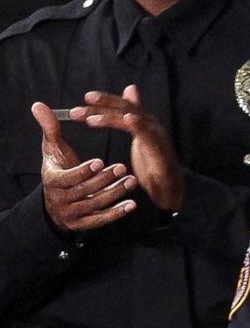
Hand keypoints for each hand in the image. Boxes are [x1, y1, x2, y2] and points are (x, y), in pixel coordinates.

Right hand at [31, 102, 136, 232]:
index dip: (83, 171)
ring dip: (114, 193)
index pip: (67, 178)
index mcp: (53, 181)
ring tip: (131, 181)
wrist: (56, 199)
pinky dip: (116, 213)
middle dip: (104, 179)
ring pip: (95, 204)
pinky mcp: (83, 223)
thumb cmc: (58, 168)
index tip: (100, 161)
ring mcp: (72, 213)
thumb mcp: (53, 149)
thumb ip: (50, 128)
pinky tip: (131, 204)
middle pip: (84, 191)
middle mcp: (60, 199)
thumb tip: (38, 105)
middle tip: (122, 167)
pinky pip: (100, 220)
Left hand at [69, 85, 184, 210]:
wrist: (170, 188)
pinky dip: (139, 125)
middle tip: (82, 104)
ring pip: (134, 119)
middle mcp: (152, 125)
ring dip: (111, 118)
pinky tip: (128, 119)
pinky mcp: (161, 150)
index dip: (107, 100)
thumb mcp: (141, 136)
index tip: (87, 97)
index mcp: (145, 122)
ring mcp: (157, 136)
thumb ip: (132, 115)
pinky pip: (149, 135)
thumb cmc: (155, 163)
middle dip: (105, 105)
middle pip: (127, 108)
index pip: (124, 106)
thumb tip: (130, 88)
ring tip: (91, 119)